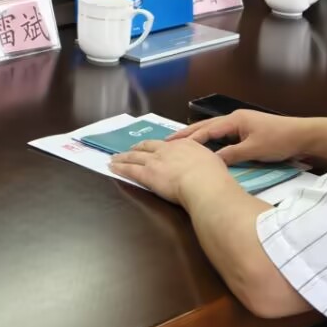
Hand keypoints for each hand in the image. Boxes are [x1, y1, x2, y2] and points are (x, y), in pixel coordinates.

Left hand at [110, 136, 232, 205]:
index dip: (158, 146)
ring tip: (114, 158)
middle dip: (137, 148)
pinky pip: (130, 170)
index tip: (153, 148)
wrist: (204, 182)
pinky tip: (112, 168)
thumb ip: (206, 163)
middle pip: (148, 146)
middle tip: (130, 149)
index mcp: (186, 145)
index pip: (168, 144)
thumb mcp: (214, 163)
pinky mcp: (147, 173)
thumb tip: (209, 168)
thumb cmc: (214, 177)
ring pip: (135, 157)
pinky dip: (120, 168)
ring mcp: (156, 160)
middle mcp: (168, 149)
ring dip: (123, 157)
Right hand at [170, 110, 302, 165]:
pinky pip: (224, 134)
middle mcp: (235, 119)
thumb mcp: (253, 150)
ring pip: (215, 129)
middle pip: (207, 126)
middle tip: (169, 141)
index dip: (189, 138)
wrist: (303, 136)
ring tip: (182, 142)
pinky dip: (212, 139)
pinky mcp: (249, 130)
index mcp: (234, 120)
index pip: (207, 130)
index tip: (171, 145)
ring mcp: (242, 123)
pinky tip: (207, 146)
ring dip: (199, 136)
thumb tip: (211, 161)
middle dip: (188, 134)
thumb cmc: (279, 140)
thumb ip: (231, 154)